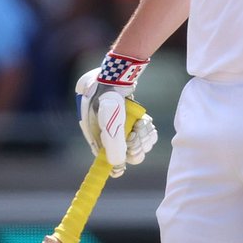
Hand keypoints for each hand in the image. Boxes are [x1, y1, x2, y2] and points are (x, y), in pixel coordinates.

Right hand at [75, 51, 157, 176]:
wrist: (119, 73)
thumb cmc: (110, 96)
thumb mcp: (111, 122)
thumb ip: (114, 143)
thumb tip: (117, 165)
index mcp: (95, 132)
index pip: (103, 156)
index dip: (114, 164)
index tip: (122, 169)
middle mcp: (106, 130)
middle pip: (124, 151)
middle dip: (132, 146)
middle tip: (136, 136)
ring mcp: (120, 124)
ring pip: (136, 142)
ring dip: (142, 137)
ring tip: (141, 125)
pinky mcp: (132, 118)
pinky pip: (143, 132)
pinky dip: (147, 130)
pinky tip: (145, 122)